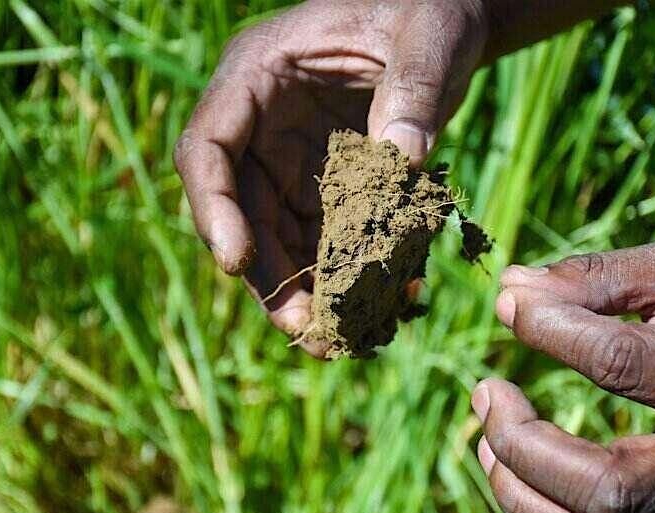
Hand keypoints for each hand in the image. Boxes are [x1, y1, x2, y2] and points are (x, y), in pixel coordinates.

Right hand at [173, 0, 487, 355]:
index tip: (235, 261)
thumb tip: (401, 157)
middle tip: (307, 329)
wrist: (446, 27)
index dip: (212, 208)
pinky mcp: (329, 186)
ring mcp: (294, 160)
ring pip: (281, 238)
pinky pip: (327, 240)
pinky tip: (381, 306)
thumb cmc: (427, 12)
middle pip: (243, 211)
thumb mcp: (427, 37)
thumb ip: (413, 89)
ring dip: (306, 289)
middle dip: (269, 274)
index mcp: (258, 76)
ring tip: (340, 338)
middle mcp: (264, 126)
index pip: (207, 148)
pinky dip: (349, 275)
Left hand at [472, 238, 654, 512]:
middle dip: (525, 444)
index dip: (552, 330)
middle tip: (486, 392)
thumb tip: (513, 288)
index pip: (622, 365)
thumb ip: (603, 278)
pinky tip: (516, 467)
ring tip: (486, 436)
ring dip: (522, 492)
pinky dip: (544, 512)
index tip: (511, 304)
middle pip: (609, 490)